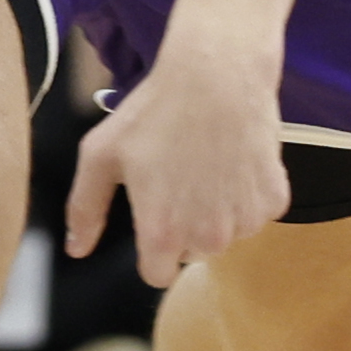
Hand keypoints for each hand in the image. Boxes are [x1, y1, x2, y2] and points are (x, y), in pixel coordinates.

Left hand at [68, 32, 285, 284]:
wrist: (218, 75)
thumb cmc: (155, 112)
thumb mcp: (101, 155)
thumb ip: (85, 209)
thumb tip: (76, 250)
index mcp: (162, 233)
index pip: (157, 274)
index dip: (151, 249)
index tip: (153, 217)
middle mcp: (207, 237)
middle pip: (191, 252)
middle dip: (183, 226)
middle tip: (177, 178)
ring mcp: (245, 220)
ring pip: (226, 234)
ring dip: (216, 211)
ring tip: (205, 164)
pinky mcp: (274, 200)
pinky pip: (255, 212)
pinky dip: (245, 194)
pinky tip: (232, 159)